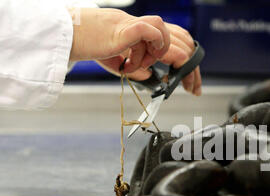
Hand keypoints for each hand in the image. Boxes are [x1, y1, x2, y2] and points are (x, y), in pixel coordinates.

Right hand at [69, 8, 200, 95]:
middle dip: (191, 69)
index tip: (192, 85)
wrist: (71, 35)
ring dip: (165, 57)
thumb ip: (138, 68)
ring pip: (172, 35)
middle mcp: (148, 27)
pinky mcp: (129, 27)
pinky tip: (133, 61)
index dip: (191, 62)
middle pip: (184, 42)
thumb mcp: (121, 61)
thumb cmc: (92, 44)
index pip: (180, 41)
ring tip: (145, 67)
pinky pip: (152, 34)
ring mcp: (140, 25)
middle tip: (191, 89)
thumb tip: (152, 76)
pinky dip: (147, 52)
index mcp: (148, 33)